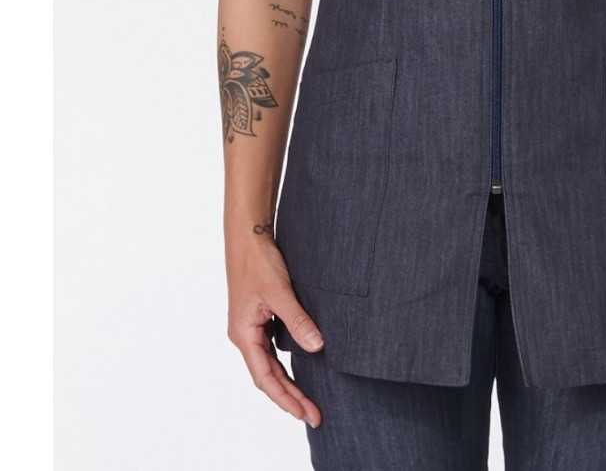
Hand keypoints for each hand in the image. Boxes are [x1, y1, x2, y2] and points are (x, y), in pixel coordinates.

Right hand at [226, 232, 324, 427]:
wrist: (248, 234)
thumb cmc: (258, 260)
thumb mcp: (280, 292)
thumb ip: (298, 320)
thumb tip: (318, 347)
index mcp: (244, 335)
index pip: (266, 378)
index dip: (286, 398)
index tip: (306, 414)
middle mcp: (245, 335)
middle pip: (268, 376)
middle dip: (290, 396)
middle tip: (314, 415)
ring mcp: (251, 326)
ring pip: (269, 364)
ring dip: (287, 381)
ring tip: (307, 400)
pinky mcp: (259, 316)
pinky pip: (272, 348)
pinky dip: (285, 362)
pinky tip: (300, 366)